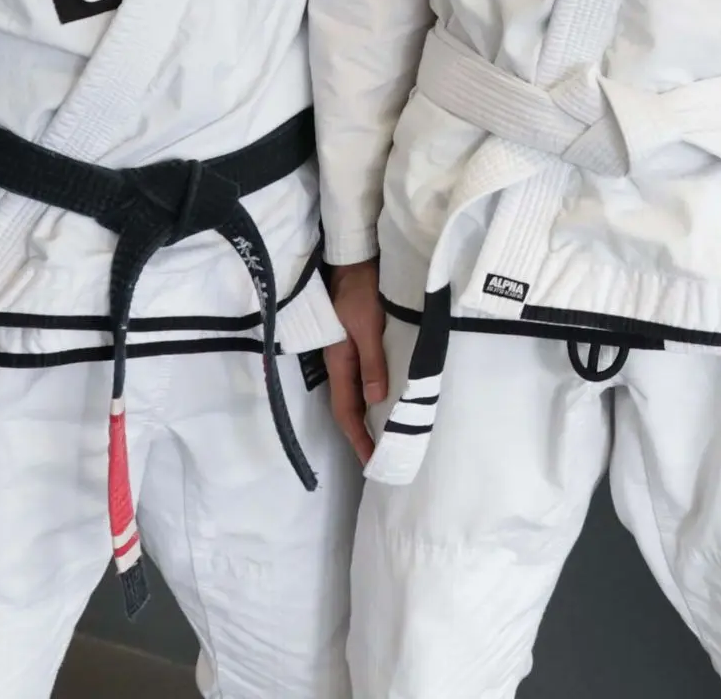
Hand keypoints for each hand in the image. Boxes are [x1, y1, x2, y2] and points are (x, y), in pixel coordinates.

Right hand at [324, 258, 388, 463]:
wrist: (353, 259)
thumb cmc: (360, 290)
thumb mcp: (368, 325)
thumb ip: (371, 361)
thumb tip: (377, 400)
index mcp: (339, 361)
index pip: (346, 410)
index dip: (358, 437)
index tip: (371, 460)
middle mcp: (338, 361)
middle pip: (347, 407)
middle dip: (360, 434)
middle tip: (378, 456)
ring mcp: (344, 352)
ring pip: (353, 393)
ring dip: (365, 416)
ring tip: (382, 436)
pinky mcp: (353, 341)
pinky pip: (359, 377)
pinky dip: (369, 394)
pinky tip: (381, 399)